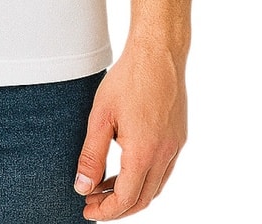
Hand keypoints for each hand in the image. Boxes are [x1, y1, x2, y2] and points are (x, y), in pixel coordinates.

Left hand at [73, 42, 186, 218]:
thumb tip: (83, 187)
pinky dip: (144, 178)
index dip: (106, 211)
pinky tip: (126, 167)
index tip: (87, 211)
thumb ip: (91, 155)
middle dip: (117, 207)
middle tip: (93, 202)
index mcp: (144, 153)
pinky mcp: (178, 137)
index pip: (125, 199)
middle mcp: (164, 155)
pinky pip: (163, 170)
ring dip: (131, 194)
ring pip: (155, 187)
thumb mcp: (101, 116)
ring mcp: (175, 146)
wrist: (158, 53)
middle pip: (142, 199)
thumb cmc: (128, 79)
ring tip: (105, 187)